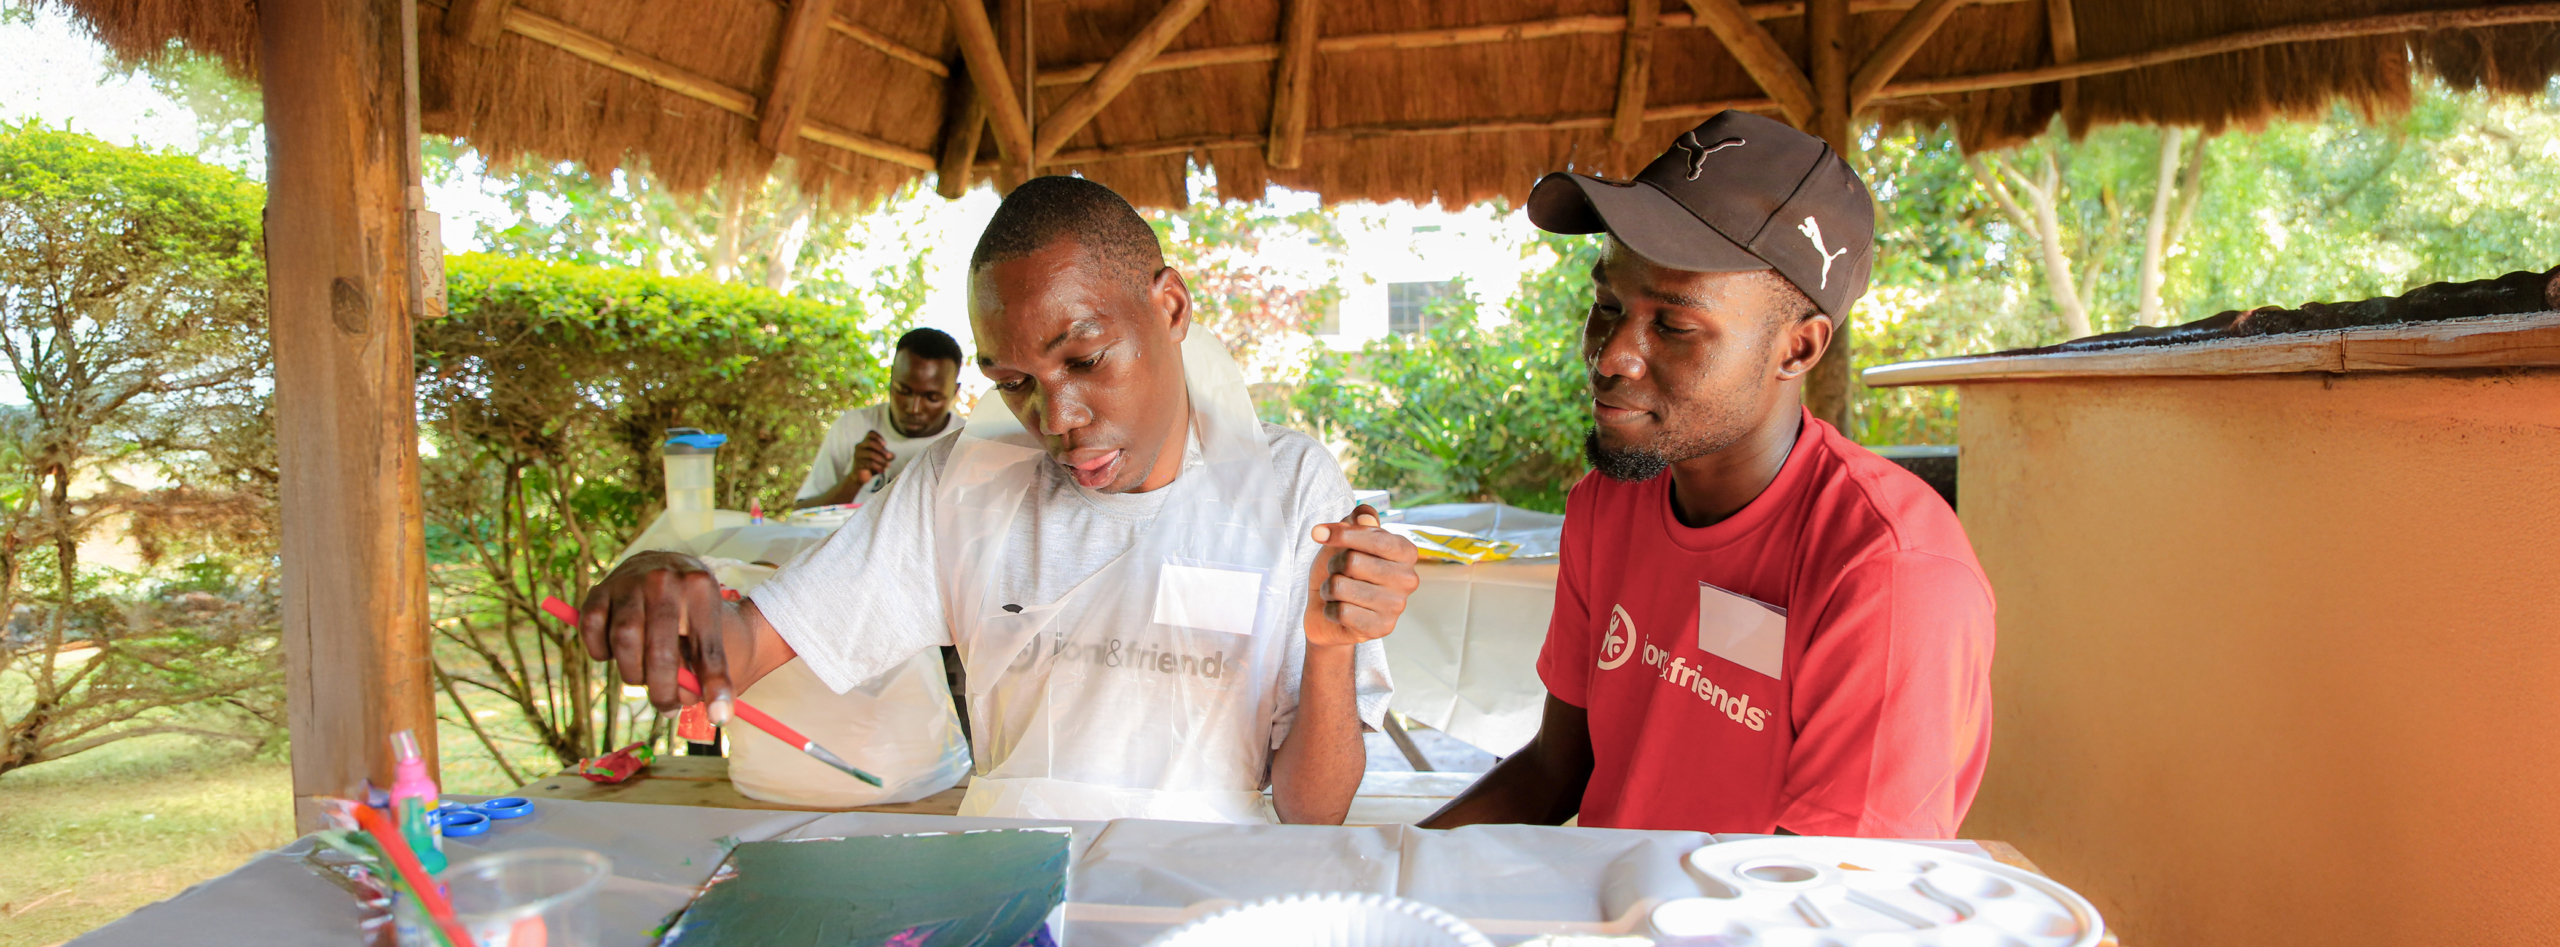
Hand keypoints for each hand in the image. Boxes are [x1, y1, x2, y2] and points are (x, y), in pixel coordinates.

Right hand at [577, 551, 756, 717]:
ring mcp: (630, 582)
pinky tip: (614, 654)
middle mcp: (664, 580)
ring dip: (631, 672)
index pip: (707, 648)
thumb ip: (707, 670)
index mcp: (701, 589)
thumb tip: (712, 713)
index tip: (719, 716)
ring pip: (623, 641)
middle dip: (663, 690)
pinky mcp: (600, 589)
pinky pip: (592, 629)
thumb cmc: (692, 611)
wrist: (666, 567)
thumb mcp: (713, 630)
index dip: (713, 686)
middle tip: (667, 707)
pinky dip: (601, 651)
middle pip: (659, 651)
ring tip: (642, 676)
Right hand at [851, 430, 894, 483]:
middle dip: (882, 450)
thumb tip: (891, 455)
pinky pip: (869, 463)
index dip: (878, 437)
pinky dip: (878, 467)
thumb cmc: (872, 464)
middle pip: (870, 443)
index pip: (870, 433)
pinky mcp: (857, 464)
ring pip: (870, 454)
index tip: (885, 444)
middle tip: (889, 456)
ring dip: (881, 460)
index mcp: (866, 442)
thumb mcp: (882, 458)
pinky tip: (882, 470)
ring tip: (888, 465)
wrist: (861, 476)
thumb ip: (887, 455)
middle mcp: (860, 446)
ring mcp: (857, 455)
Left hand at [1303, 504, 1420, 648]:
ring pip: (1341, 587)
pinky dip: (1330, 610)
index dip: (1341, 533)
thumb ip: (1356, 521)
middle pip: (1352, 561)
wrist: (1327, 610)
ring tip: (1336, 592)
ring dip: (1329, 589)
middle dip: (1333, 565)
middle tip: (1336, 572)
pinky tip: (1338, 611)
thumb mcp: (1344, 539)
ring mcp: (1397, 606)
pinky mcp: (1382, 628)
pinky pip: (1341, 612)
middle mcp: (1408, 579)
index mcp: (1406, 551)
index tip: (1317, 533)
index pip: (1373, 537)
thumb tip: (1364, 517)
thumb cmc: (1340, 570)